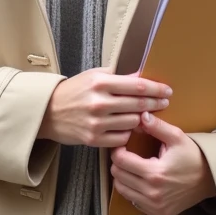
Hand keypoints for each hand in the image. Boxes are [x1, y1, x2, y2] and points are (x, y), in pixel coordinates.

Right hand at [38, 69, 171, 147]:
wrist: (48, 112)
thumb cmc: (74, 91)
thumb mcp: (93, 76)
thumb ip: (117, 75)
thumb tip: (141, 75)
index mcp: (100, 83)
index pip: (137, 86)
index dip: (156, 89)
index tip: (167, 91)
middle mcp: (99, 102)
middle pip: (138, 104)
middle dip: (155, 103)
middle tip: (164, 102)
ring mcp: (97, 122)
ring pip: (133, 122)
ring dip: (142, 119)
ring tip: (145, 114)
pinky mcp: (93, 139)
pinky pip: (122, 137)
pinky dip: (127, 133)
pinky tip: (128, 127)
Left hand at [110, 111, 215, 214]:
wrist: (210, 180)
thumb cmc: (192, 156)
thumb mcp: (177, 137)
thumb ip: (157, 126)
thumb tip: (140, 116)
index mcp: (155, 174)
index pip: (120, 161)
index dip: (117, 150)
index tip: (122, 145)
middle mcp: (152, 193)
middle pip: (118, 176)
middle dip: (118, 162)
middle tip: (126, 154)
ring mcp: (154, 206)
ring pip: (122, 190)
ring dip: (122, 177)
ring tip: (132, 166)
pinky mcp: (157, 213)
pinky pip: (133, 201)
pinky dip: (132, 190)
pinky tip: (140, 180)